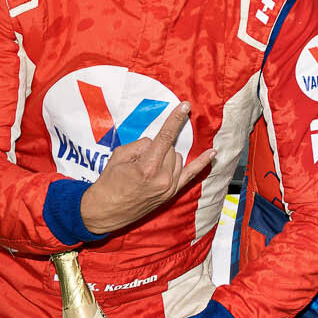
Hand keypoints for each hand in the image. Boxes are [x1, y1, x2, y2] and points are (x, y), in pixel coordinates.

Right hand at [78, 102, 212, 236]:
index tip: (185, 106)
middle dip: (156, 148)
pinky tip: (213, 153)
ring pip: (177, 158)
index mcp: (148, 167)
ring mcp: (169, 187)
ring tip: (145, 170)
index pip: (165, 137)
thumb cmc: (108, 183)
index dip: (175, 120)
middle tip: (138, 160)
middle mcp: (162, 178)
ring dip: (165, 157)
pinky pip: (191, 175)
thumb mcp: (118, 156)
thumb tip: (154, 143)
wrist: (104, 211)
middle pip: (169, 149)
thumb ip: (140, 145)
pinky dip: (202, 163)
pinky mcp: (171, 194)